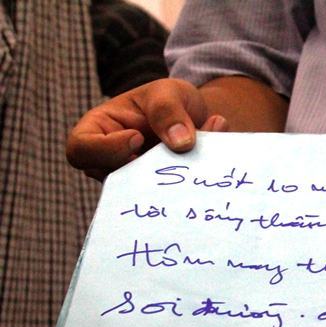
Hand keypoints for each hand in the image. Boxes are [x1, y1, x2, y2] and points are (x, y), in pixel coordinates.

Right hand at [67, 78, 227, 179]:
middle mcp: (109, 160)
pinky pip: (169, 199)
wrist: (194, 118)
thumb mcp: (168, 92)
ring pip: (144, 195)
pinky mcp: (157, 194)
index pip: (81, 149)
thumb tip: (180, 143)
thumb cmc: (169, 100)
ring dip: (174, 179)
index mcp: (98, 129)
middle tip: (173, 157)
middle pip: (111, 181)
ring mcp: (133, 181)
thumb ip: (169, 110)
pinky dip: (191, 185)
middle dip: (144, 173)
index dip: (105, 150)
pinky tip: (210, 164)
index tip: (138, 138)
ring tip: (198, 152)